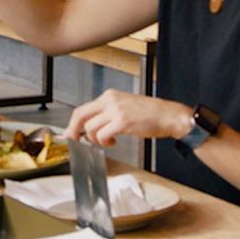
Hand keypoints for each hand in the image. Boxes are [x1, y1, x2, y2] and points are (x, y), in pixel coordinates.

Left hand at [63, 89, 190, 146]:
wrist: (168, 115)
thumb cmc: (149, 113)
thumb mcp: (124, 107)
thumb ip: (107, 113)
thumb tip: (90, 127)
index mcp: (109, 96)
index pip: (82, 109)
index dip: (73, 124)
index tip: (70, 134)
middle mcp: (110, 100)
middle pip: (79, 115)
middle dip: (73, 131)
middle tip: (75, 142)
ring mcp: (116, 110)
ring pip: (90, 127)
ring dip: (95, 139)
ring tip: (107, 142)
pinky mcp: (122, 121)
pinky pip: (103, 135)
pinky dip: (105, 142)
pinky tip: (113, 142)